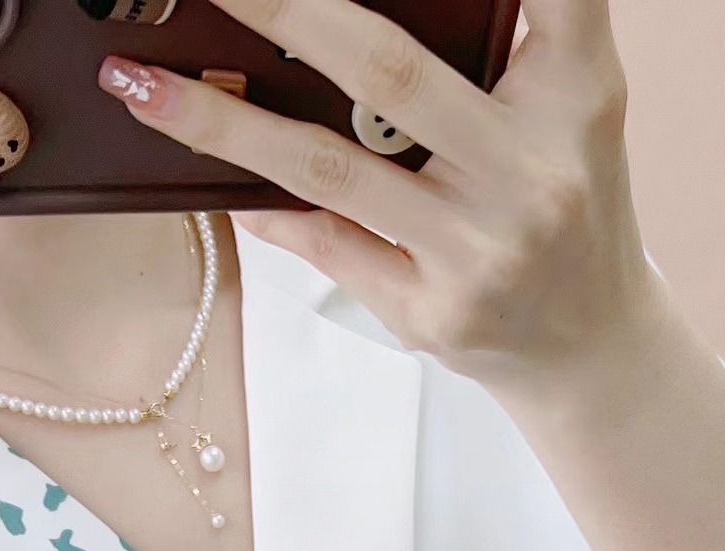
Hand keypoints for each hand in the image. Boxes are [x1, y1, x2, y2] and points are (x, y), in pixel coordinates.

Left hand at [94, 0, 663, 400]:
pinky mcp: (432, 315)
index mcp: (576, 93)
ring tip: (138, 83)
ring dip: (221, 123)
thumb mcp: (564, 106)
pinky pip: (325, 244)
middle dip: (283, 10)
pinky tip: (198, 174)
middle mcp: (531, 171)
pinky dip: (260, 205)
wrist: (586, 344)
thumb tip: (326, 15)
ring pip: (328, 170)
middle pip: (387, 71)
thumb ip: (504, 36)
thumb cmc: (556, 197)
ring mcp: (478, 252)